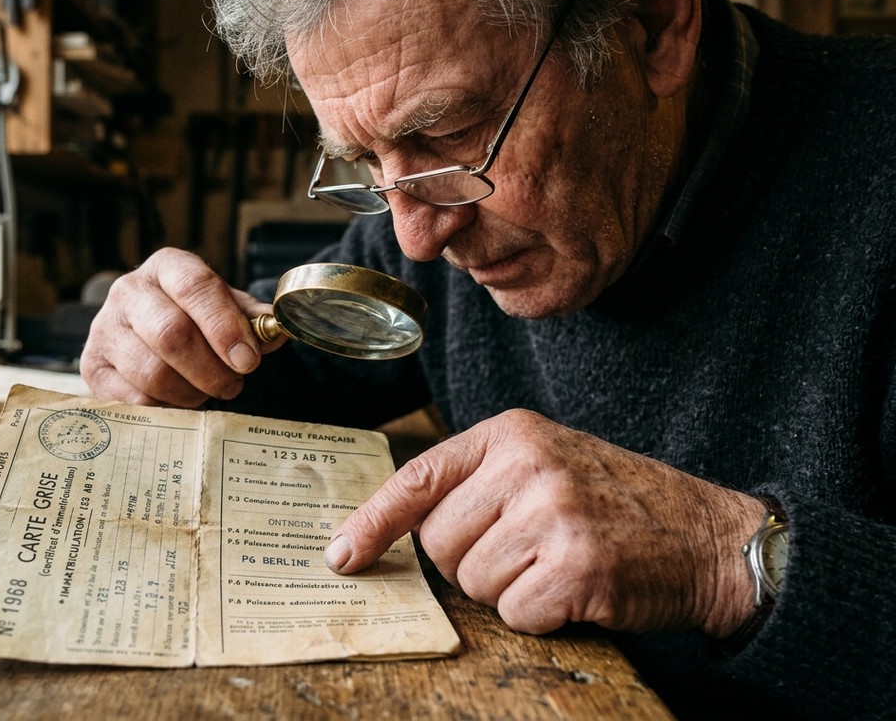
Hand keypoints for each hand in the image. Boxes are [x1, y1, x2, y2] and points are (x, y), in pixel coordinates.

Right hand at [80, 248, 284, 406]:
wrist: (145, 334)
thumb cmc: (194, 319)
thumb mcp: (225, 309)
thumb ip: (251, 320)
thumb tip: (275, 335)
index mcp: (167, 266)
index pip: (195, 287)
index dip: (224, 325)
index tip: (248, 359)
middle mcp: (128, 291)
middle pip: (171, 333)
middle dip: (211, 368)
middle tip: (233, 385)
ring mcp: (104, 328)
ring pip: (152, 372)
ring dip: (190, 392)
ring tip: (207, 392)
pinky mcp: (92, 366)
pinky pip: (134, 399)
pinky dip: (165, 408)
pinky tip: (179, 401)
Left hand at [324, 409, 764, 637]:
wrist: (708, 536)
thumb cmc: (616, 505)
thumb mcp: (546, 465)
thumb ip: (480, 484)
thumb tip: (399, 530)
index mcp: (512, 433)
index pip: (418, 476)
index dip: (372, 521)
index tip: (341, 555)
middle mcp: (528, 464)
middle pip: (439, 542)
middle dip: (470, 563)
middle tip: (526, 551)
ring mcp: (553, 512)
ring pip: (472, 582)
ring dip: (509, 591)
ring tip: (557, 564)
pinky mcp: (576, 565)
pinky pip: (514, 613)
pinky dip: (541, 616)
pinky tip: (576, 589)